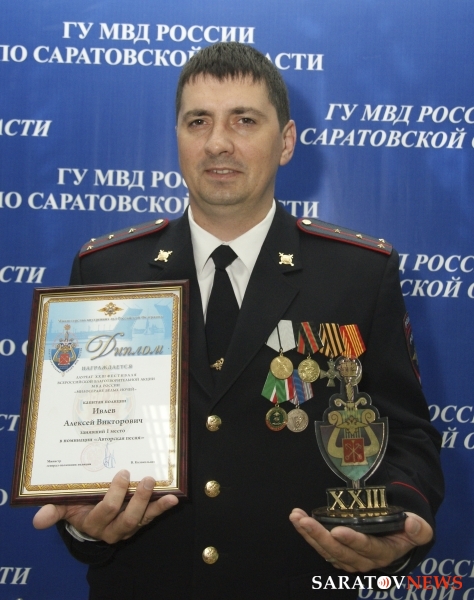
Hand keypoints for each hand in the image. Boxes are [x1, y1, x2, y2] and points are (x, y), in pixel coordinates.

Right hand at [33, 469, 177, 543]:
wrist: (90, 521)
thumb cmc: (79, 507)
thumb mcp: (65, 508)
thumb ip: (54, 511)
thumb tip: (37, 520)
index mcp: (93, 523)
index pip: (105, 511)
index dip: (115, 495)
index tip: (122, 473)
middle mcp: (112, 528)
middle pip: (127, 517)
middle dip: (137, 498)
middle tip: (144, 477)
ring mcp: (128, 526)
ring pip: (141, 518)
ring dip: (151, 502)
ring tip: (156, 483)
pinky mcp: (140, 522)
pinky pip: (153, 516)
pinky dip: (163, 507)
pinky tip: (173, 498)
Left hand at [289, 509, 431, 571]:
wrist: (397, 539)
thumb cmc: (405, 531)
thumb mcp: (418, 529)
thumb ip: (418, 528)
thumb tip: (411, 522)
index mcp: (383, 553)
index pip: (366, 548)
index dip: (352, 540)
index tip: (336, 530)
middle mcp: (363, 560)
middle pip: (339, 551)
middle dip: (320, 536)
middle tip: (305, 520)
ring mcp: (348, 558)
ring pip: (326, 550)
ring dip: (309, 534)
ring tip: (296, 517)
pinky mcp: (338, 554)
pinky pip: (321, 547)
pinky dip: (308, 534)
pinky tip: (298, 521)